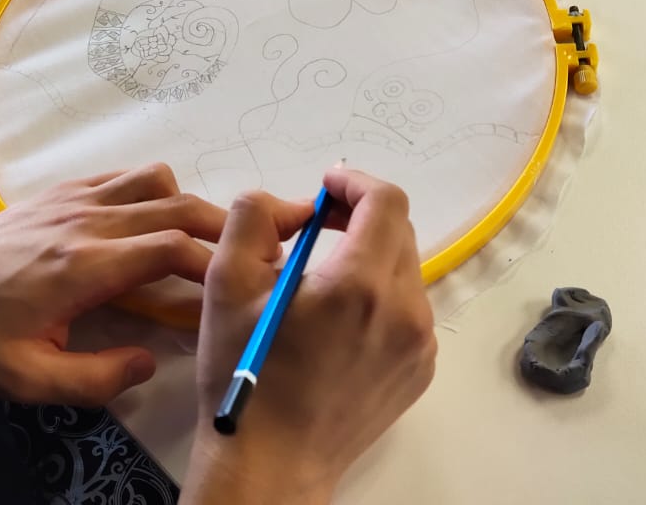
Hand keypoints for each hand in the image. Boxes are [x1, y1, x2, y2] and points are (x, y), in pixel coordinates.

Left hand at [0, 163, 225, 405]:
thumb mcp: (26, 378)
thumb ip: (94, 379)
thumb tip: (150, 361)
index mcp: (85, 268)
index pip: (170, 249)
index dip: (214, 265)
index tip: (241, 284)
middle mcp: (90, 222)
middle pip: (178, 206)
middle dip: (225, 225)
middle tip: (259, 244)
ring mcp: (79, 198)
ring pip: (158, 180)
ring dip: (191, 204)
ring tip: (209, 237)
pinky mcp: (69, 188)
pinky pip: (129, 175)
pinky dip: (157, 191)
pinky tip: (160, 218)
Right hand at [185, 168, 436, 504]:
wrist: (271, 463)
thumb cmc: (245, 372)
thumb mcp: (226, 280)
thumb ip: (254, 215)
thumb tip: (295, 206)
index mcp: (360, 285)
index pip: (386, 201)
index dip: (354, 182)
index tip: (324, 188)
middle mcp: (404, 311)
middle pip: (399, 231)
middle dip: (360, 214)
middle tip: (319, 223)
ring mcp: (419, 345)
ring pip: (404, 269)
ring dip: (370, 255)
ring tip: (323, 276)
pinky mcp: (420, 370)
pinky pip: (408, 309)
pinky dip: (380, 296)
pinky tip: (338, 319)